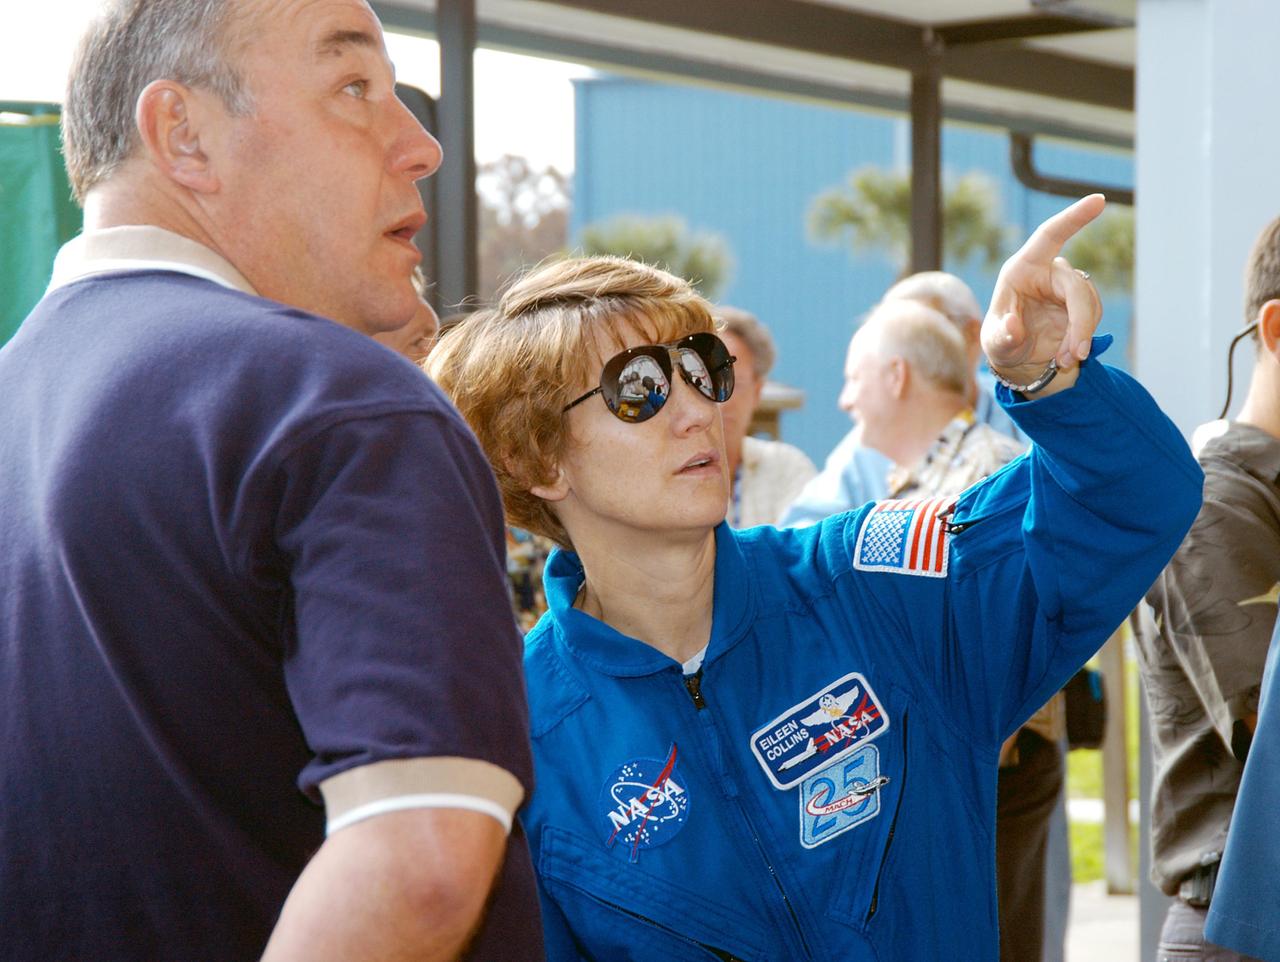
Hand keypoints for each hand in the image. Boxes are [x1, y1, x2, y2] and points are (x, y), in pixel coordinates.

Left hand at [982, 194, 1105, 394]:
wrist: (1018, 358)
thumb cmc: (1001, 341)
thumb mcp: (995, 343)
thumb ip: (1003, 335)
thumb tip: (1013, 325)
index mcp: (1021, 268)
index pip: (1049, 236)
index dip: (1073, 218)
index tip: (1099, 200)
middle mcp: (1046, 272)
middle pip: (1076, 287)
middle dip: (1080, 322)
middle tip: (1076, 355)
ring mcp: (1066, 287)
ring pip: (1089, 304)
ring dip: (1081, 336)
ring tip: (1065, 360)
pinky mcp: (1080, 302)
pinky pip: (1092, 316)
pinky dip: (1084, 339)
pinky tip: (1069, 355)